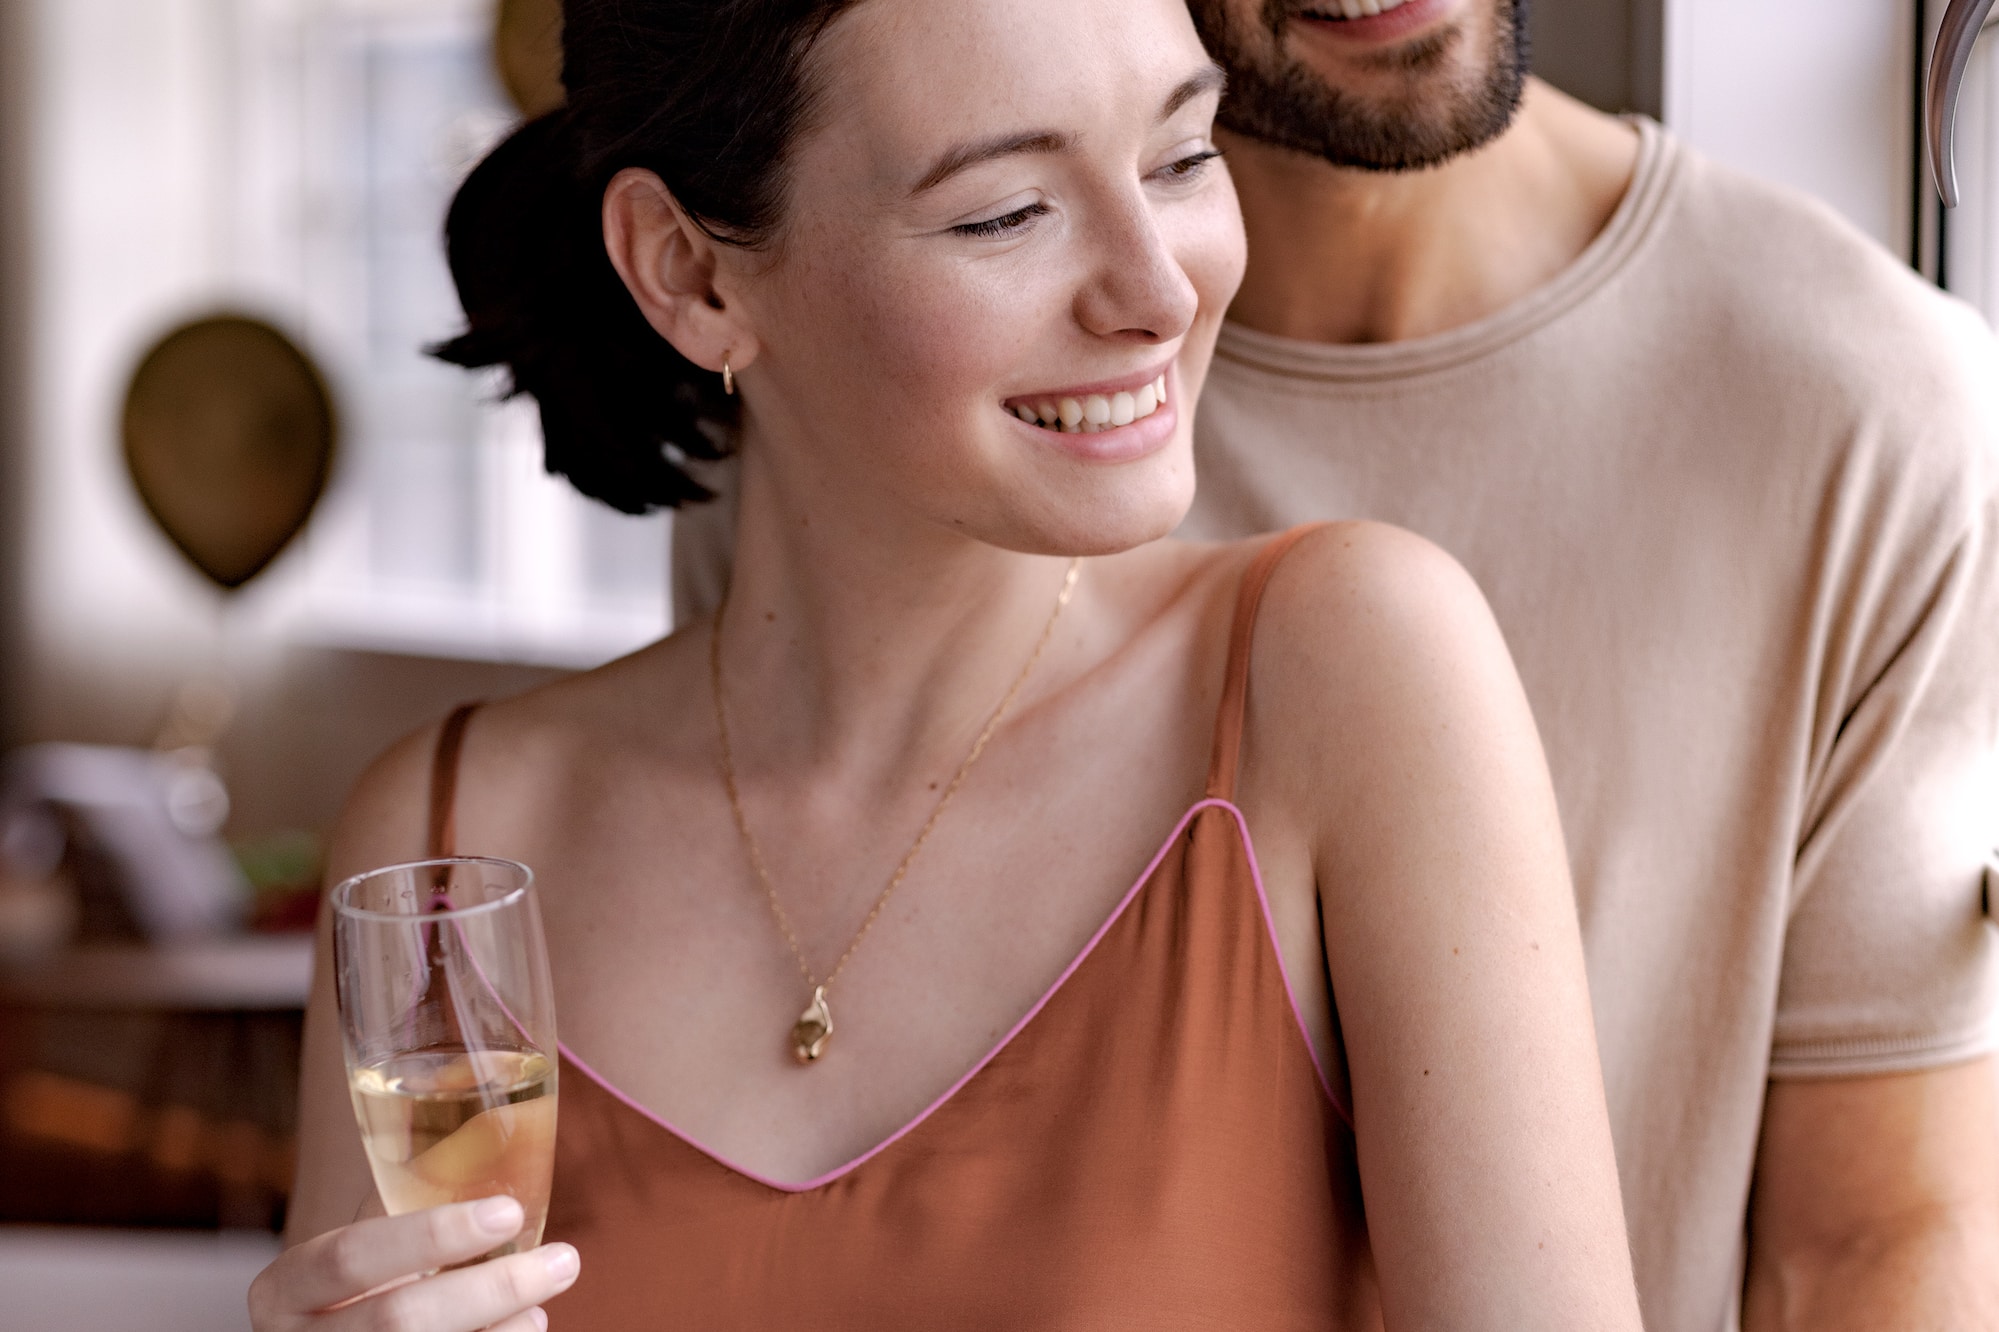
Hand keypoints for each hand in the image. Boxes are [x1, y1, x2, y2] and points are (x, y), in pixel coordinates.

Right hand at [249, 1197, 579, 1330]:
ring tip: (544, 1300)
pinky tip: (526, 1328)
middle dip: (492, 1288)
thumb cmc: (355, 1294)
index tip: (507, 1213)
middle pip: (401, 1319)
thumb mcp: (360, 1253)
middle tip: (564, 1260)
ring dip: (503, 1329)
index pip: (351, 1255)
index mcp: (286, 1289)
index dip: (430, 1234)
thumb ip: (403, 1206)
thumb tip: (494, 1130)